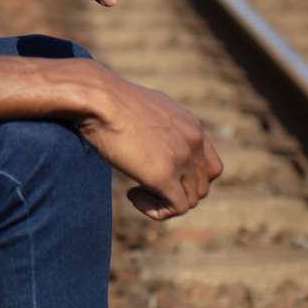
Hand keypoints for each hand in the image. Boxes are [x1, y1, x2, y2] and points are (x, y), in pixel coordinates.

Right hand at [77, 66, 221, 219]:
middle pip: (200, 187)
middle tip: (144, 184)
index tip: (161, 174)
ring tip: (135, 190)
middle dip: (174, 192)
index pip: (211, 167)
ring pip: (190, 200)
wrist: (97, 97)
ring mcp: (181, 160)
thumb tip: (146, 137)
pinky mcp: (163, 176)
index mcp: (190, 126)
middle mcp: (193, 142)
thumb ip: (156, 125)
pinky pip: (176, 208)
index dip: (188, 179)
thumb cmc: (108, 99)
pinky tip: (132, 196)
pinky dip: (156, 210)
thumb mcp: (143, 107)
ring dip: (163, 202)